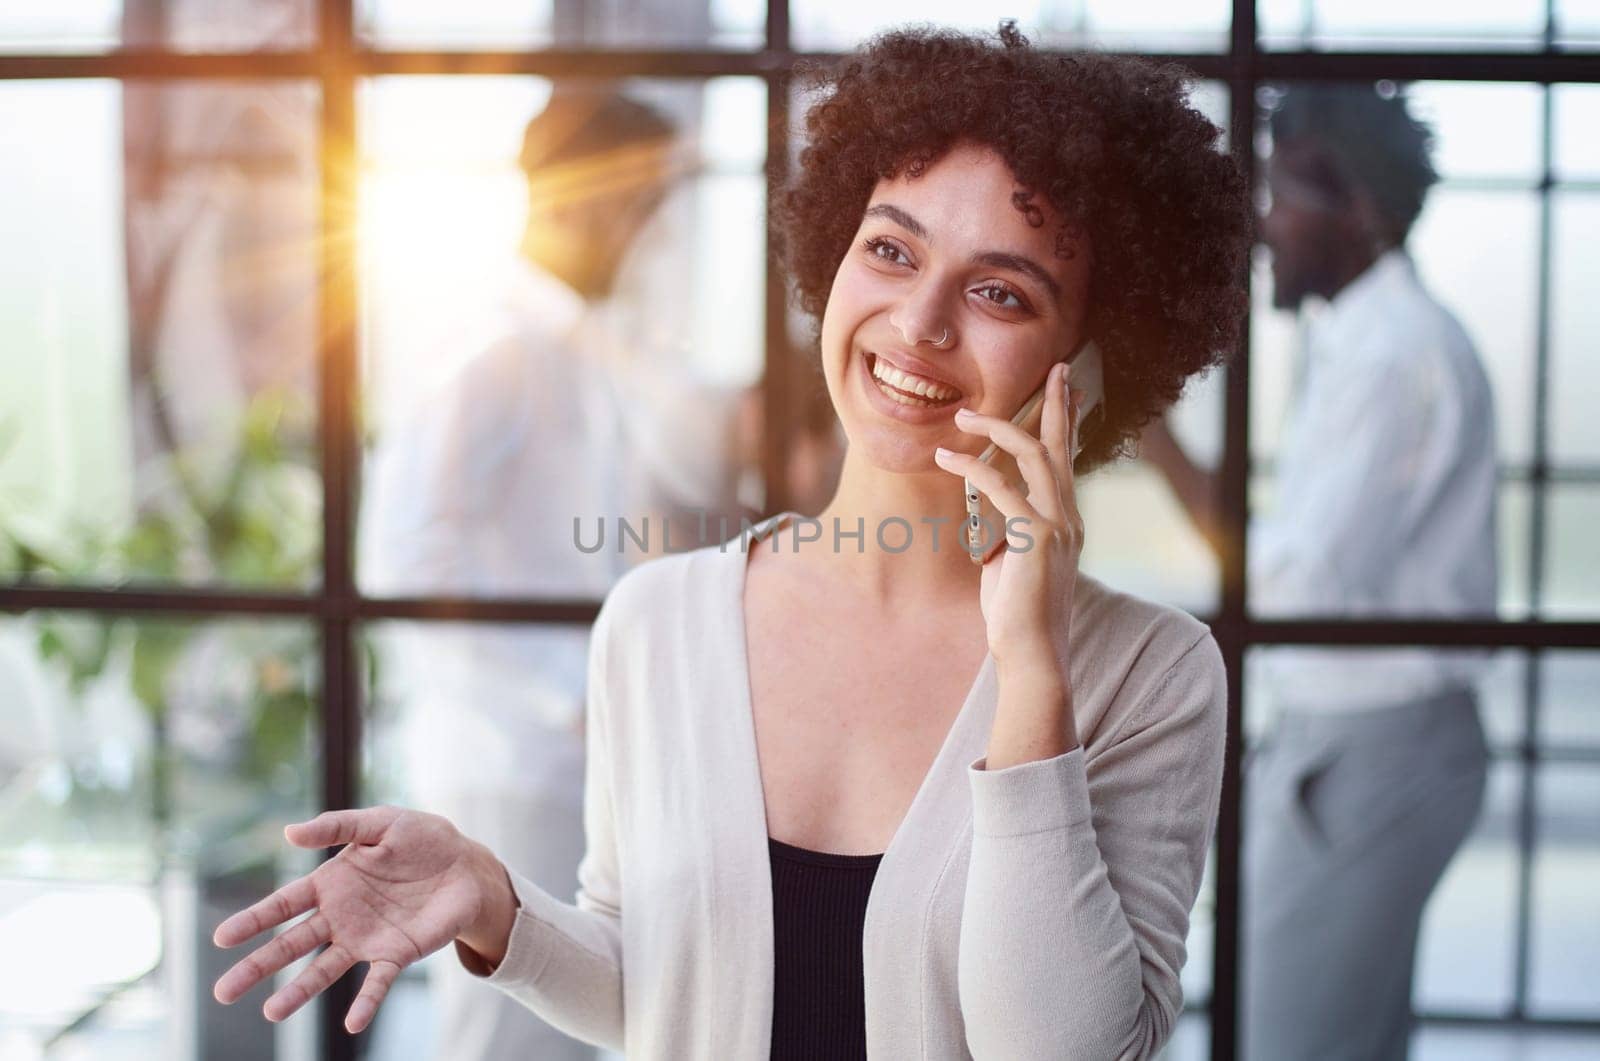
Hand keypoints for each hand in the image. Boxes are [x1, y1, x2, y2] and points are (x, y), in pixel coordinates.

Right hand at [212, 806, 510, 1033]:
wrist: (466, 863)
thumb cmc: (420, 839)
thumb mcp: (380, 822)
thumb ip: (337, 826)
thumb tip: (289, 833)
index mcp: (331, 883)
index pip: (284, 905)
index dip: (254, 920)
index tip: (222, 938)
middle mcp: (341, 916)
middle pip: (292, 943)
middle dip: (257, 966)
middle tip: (222, 992)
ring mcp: (366, 938)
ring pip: (324, 969)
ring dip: (299, 991)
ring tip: (271, 1013)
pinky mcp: (397, 953)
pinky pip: (377, 982)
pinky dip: (365, 1002)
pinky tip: (352, 1023)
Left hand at [932, 360, 1085, 668]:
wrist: (1033, 656)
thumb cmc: (1019, 618)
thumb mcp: (1013, 566)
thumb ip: (1008, 536)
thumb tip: (989, 519)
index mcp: (1067, 522)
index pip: (1066, 462)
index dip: (1065, 423)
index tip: (1065, 389)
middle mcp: (1069, 517)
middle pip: (1061, 446)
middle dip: (1057, 403)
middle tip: (1054, 367)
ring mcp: (1056, 525)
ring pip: (1032, 456)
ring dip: (998, 427)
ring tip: (964, 414)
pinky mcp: (1035, 537)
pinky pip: (1001, 488)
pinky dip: (972, 468)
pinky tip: (947, 458)